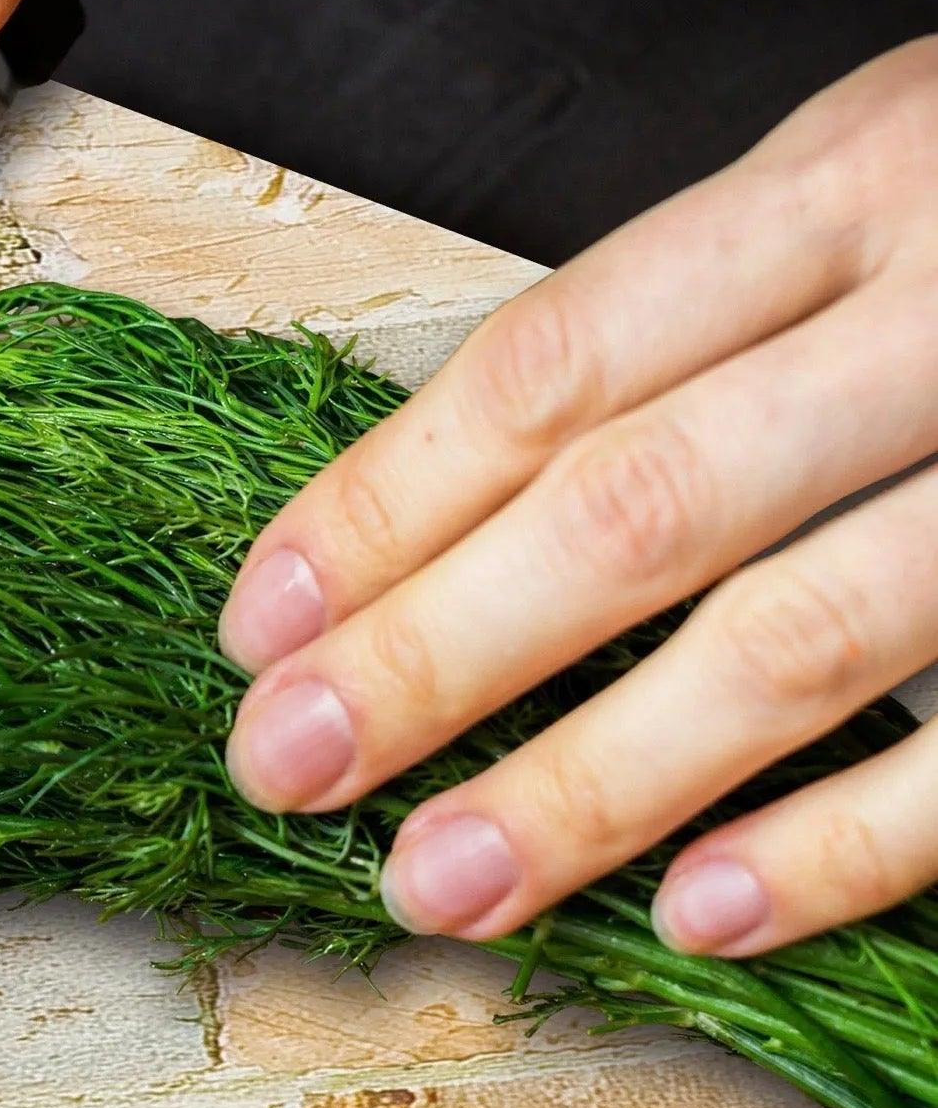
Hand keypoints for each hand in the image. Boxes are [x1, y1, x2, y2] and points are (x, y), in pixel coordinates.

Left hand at [221, 37, 937, 957]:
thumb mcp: (841, 200)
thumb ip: (675, 330)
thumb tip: (438, 514)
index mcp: (833, 194)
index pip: (552, 365)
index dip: (387, 504)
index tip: (264, 624)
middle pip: (637, 506)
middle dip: (435, 655)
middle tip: (285, 765)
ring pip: (795, 638)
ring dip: (593, 783)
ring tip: (440, 879)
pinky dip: (844, 844)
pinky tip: (698, 913)